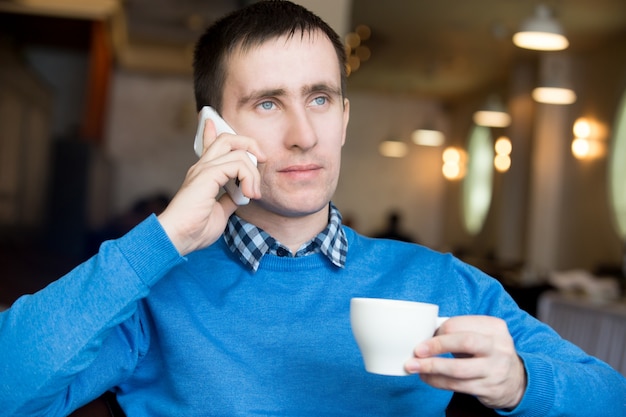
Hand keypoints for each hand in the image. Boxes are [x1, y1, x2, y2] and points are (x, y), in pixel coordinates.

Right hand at [158, 118, 264, 254]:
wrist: (178, 239)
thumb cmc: (195, 230)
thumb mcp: (220, 212)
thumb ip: (230, 199)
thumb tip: (242, 194)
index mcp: (203, 174)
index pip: (211, 144)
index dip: (215, 131)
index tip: (217, 124)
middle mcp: (202, 167)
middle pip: (228, 138)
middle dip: (250, 144)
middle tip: (262, 160)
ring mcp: (203, 169)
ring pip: (237, 150)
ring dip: (253, 172)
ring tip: (254, 193)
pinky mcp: (207, 175)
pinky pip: (237, 164)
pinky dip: (248, 177)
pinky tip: (249, 194)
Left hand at [404, 315, 526, 409]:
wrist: (516, 380)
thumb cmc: (488, 352)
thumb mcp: (482, 335)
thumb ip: (460, 331)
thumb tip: (424, 333)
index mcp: (495, 327)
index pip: (461, 323)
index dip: (439, 329)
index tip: (425, 335)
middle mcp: (499, 347)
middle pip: (464, 342)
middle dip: (437, 345)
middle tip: (418, 350)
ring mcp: (496, 369)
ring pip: (458, 369)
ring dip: (431, 367)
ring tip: (414, 366)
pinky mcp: (489, 389)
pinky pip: (457, 385)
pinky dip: (436, 381)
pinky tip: (426, 377)